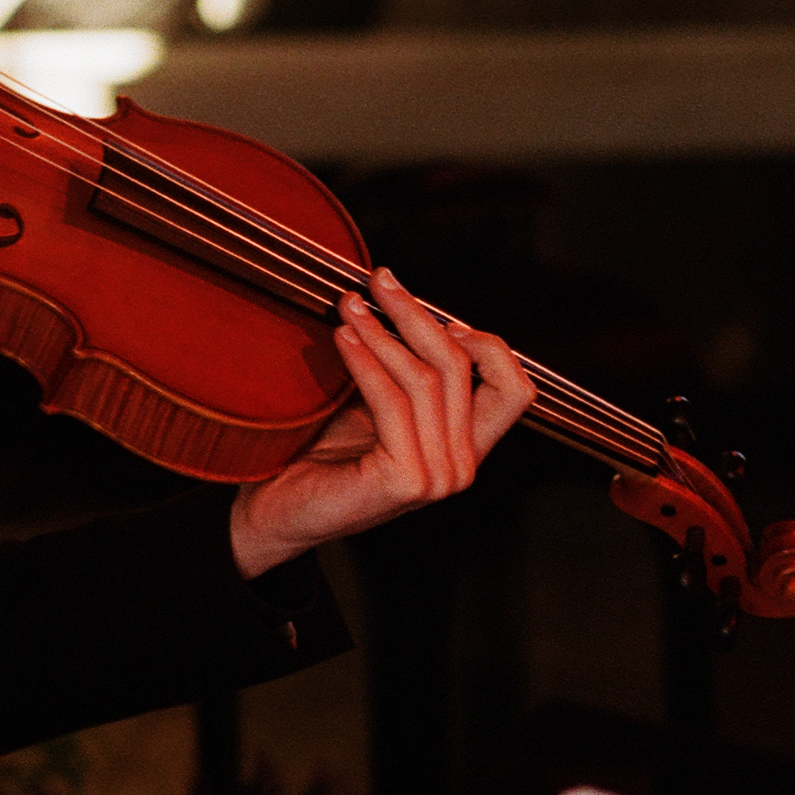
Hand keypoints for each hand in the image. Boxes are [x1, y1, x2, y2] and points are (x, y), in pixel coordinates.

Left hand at [227, 271, 532, 575]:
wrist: (281, 512)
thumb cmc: (325, 457)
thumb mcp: (381, 406)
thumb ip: (410, 372)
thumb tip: (409, 303)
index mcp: (467, 450)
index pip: (514, 388)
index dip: (484, 344)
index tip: (434, 314)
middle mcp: (462, 468)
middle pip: (462, 368)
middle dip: (417, 315)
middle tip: (379, 282)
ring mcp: (438, 479)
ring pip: (426, 379)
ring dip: (384, 332)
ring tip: (350, 307)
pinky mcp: (405, 481)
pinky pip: (392, 401)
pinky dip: (366, 361)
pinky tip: (342, 338)